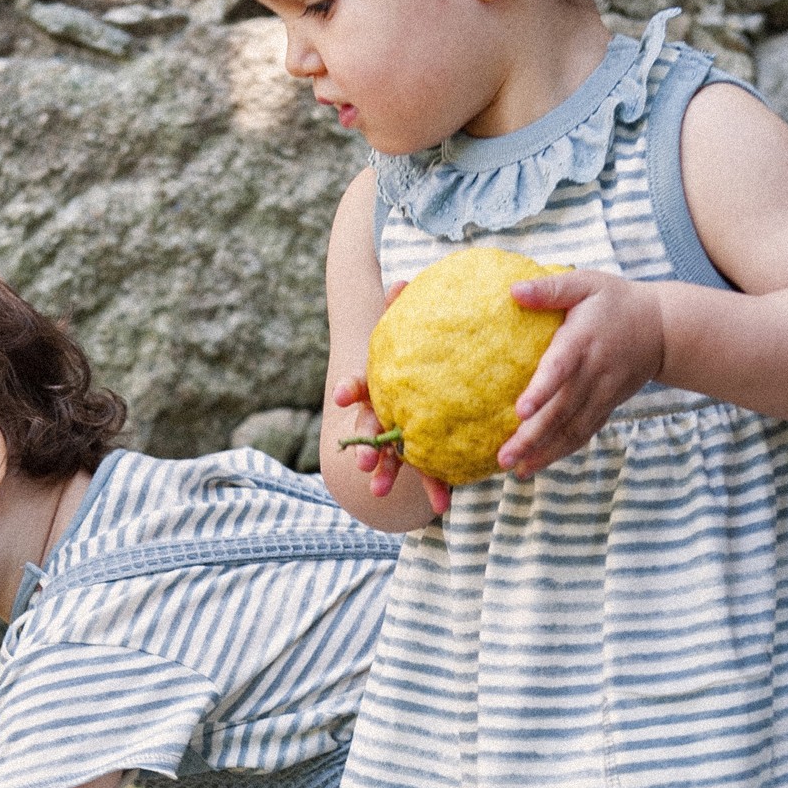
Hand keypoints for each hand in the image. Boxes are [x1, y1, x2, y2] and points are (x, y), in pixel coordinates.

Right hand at [333, 285, 452, 512]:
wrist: (434, 370)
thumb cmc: (420, 344)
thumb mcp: (413, 324)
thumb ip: (404, 307)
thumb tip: (402, 283)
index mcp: (378, 383)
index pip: (359, 385)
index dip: (351, 390)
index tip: (343, 396)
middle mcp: (383, 411)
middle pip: (369, 428)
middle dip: (365, 447)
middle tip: (362, 463)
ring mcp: (401, 434)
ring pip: (391, 457)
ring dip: (387, 475)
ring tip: (381, 493)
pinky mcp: (426, 450)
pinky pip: (430, 470)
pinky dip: (434, 488)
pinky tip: (444, 505)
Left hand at [500, 270, 664, 476]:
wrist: (663, 328)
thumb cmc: (616, 301)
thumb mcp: (587, 283)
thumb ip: (551, 289)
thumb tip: (513, 290)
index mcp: (583, 341)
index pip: (560, 369)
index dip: (542, 391)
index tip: (520, 411)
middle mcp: (593, 373)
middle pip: (561, 410)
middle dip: (532, 437)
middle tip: (504, 457)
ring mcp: (602, 394)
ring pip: (572, 429)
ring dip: (544, 452)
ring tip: (515, 470)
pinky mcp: (606, 405)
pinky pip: (583, 433)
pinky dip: (561, 452)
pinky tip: (536, 465)